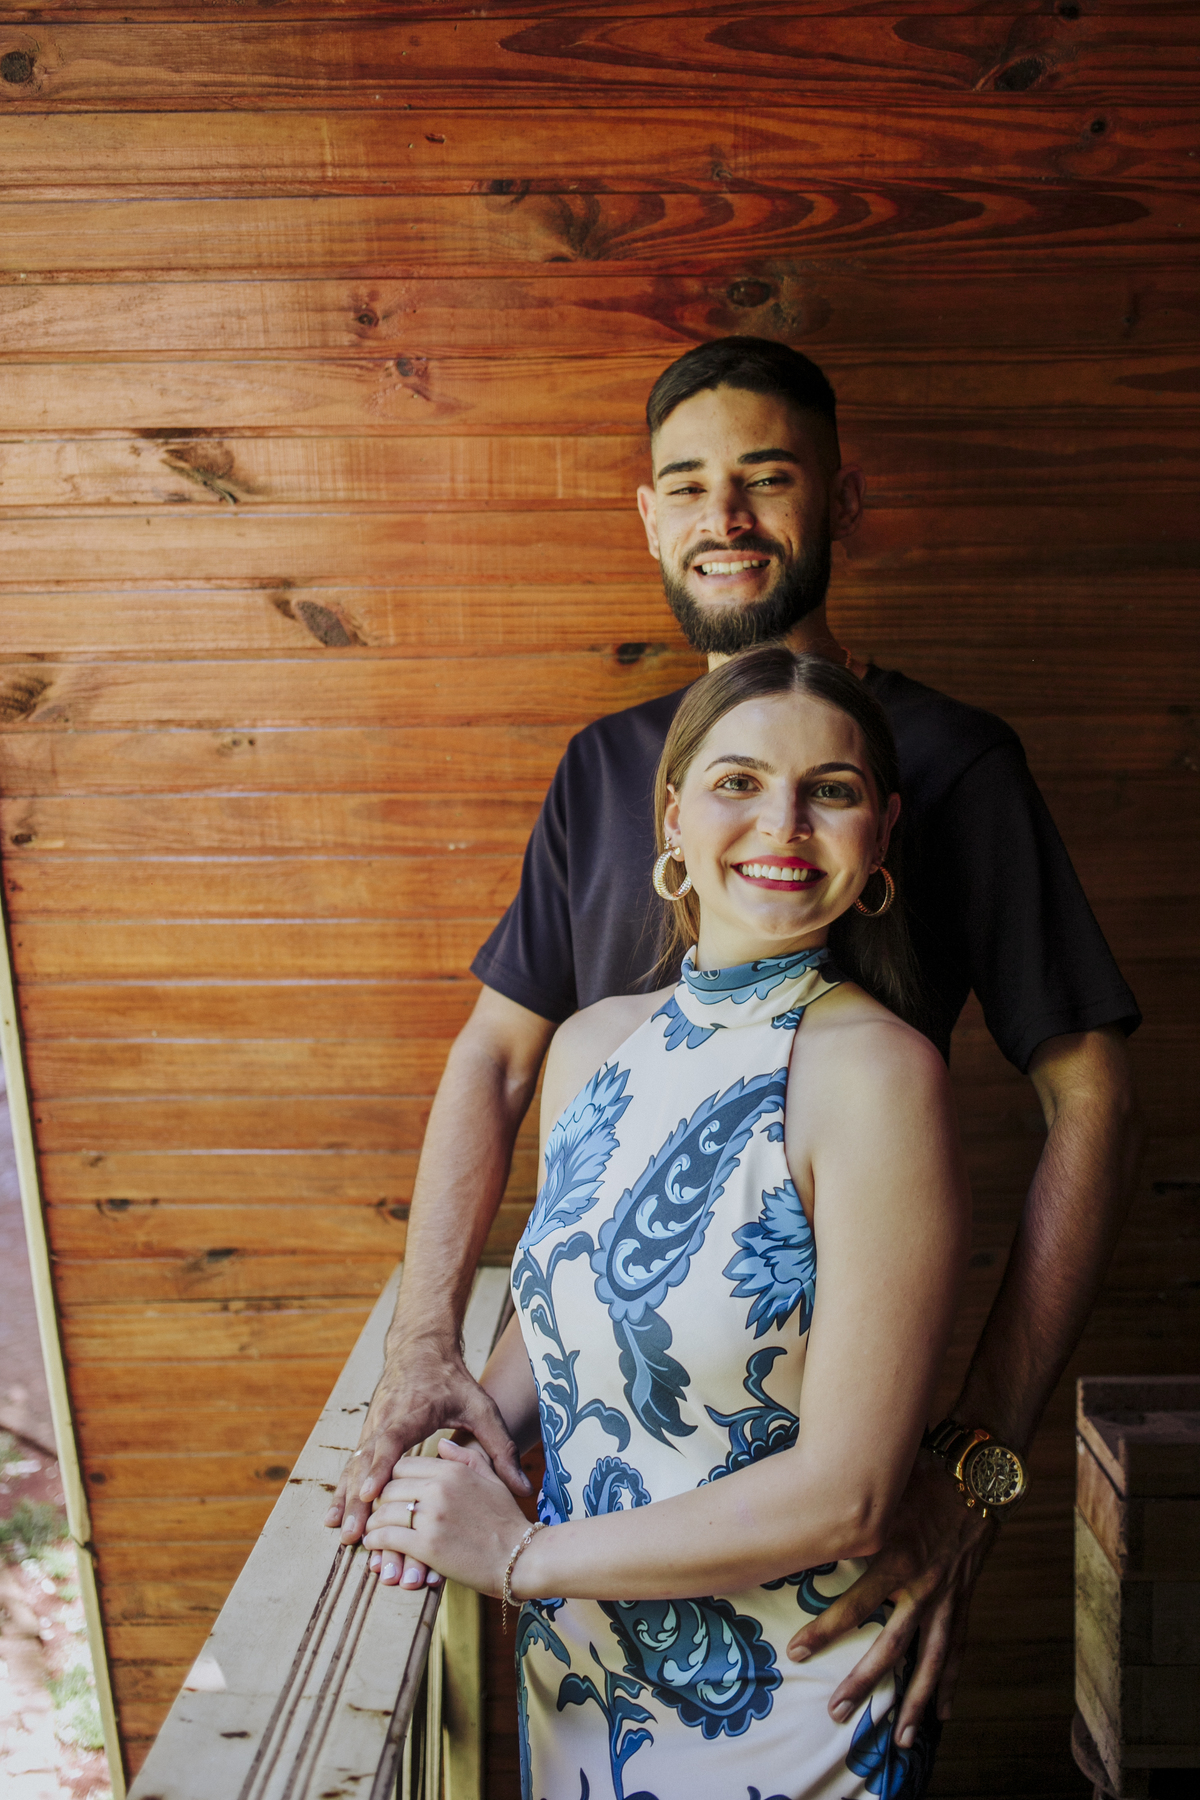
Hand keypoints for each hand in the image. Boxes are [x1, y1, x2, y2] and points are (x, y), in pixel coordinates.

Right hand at [325, 1344, 530, 1589]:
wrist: (421, 1347)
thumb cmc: (454, 1380)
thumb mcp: (482, 1408)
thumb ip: (501, 1449)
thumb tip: (525, 1489)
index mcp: (414, 1411)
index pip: (391, 1438)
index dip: (380, 1466)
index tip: (370, 1493)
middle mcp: (386, 1418)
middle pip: (366, 1460)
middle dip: (356, 1497)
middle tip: (351, 1532)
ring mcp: (372, 1425)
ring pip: (354, 1463)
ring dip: (345, 1497)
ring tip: (339, 1530)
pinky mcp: (368, 1433)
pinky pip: (352, 1463)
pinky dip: (343, 1488)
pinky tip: (335, 1516)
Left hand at [363, 1440, 529, 1595]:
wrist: (521, 1556)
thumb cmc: (507, 1519)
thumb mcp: (490, 1479)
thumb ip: (465, 1457)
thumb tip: (441, 1444)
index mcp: (452, 1470)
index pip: (403, 1466)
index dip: (392, 1480)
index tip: (391, 1494)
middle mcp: (438, 1488)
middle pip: (389, 1487)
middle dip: (379, 1502)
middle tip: (375, 1515)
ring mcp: (432, 1516)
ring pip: (383, 1512)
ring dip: (373, 1524)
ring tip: (371, 1532)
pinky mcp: (426, 1546)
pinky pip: (387, 1537)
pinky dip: (375, 1542)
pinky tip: (375, 1546)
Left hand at [786, 1453, 997, 1744]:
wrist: (978, 1472)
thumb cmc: (922, 1474)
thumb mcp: (882, 1491)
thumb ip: (849, 1512)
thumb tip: (801, 1516)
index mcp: (898, 1558)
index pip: (855, 1605)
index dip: (825, 1631)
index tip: (796, 1653)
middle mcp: (923, 1586)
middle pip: (891, 1647)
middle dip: (863, 1682)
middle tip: (836, 1713)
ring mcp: (947, 1597)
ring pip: (930, 1661)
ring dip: (915, 1702)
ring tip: (900, 1741)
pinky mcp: (963, 1599)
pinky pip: (957, 1647)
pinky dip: (950, 1681)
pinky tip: (945, 1714)